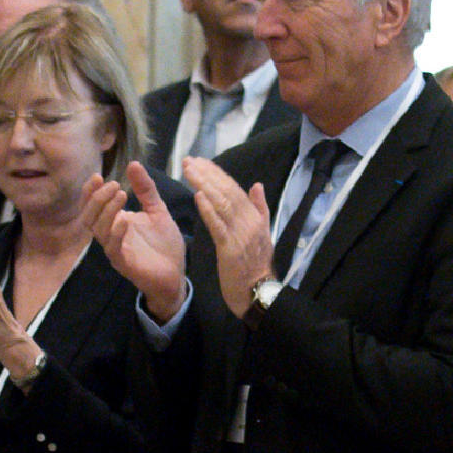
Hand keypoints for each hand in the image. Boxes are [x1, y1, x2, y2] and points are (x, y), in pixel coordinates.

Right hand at [82, 164, 189, 319]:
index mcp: (115, 221)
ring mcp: (115, 249)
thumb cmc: (164, 244)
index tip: (98, 175)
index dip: (90, 190)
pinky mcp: (124, 264)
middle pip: (89, 216)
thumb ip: (145, 189)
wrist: (176, 274)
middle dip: (97, 198)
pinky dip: (116, 233)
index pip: (92, 205)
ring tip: (121, 194)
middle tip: (114, 184)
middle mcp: (110, 234)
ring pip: (98, 230)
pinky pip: (112, 248)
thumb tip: (133, 163)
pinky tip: (125, 220)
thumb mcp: (157, 210)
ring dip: (107, 210)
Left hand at [180, 157, 278, 304]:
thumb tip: (257, 184)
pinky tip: (198, 196)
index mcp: (255, 217)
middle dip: (207, 174)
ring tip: (189, 171)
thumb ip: (260, 208)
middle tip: (189, 160)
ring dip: (204, 185)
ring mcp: (240, 234)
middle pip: (227, 192)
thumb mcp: (263, 233)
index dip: (217, 173)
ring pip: (222, 204)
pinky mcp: (230, 249)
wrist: (258, 292)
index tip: (201, 161)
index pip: (235, 188)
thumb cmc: (256, 265)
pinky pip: (218, 226)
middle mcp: (249, 222)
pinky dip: (208, 210)